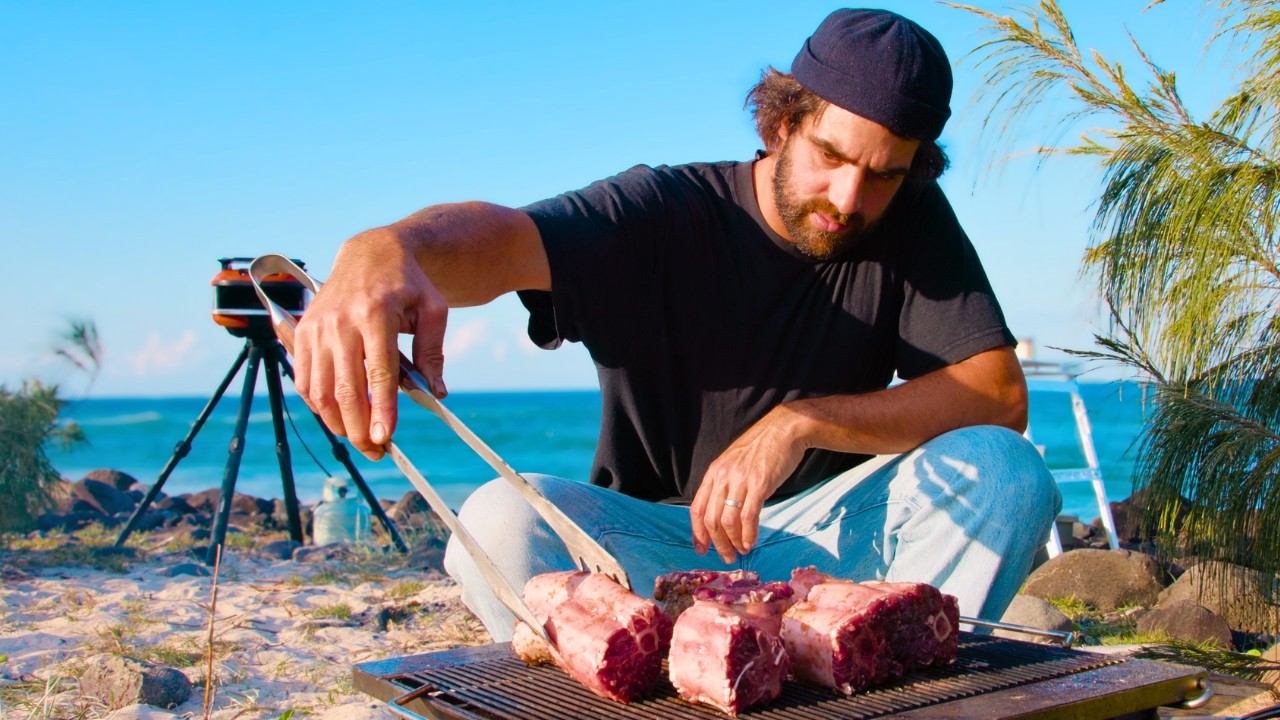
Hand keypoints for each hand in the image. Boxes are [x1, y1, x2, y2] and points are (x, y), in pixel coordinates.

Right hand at [292, 230, 447, 459]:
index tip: (386, 437)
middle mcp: (340, 322)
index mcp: (376, 314)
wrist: (369, 254)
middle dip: (360, 427)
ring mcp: (316, 328)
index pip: (378, 373)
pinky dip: (319, 406)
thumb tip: (438, 392)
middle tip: (376, 451)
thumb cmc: (406, 284)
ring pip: (320, 390)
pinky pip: (304, 380)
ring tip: (360, 439)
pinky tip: (338, 418)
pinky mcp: (302, 333)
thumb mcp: (432, 309)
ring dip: (338, 423)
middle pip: (345, 389)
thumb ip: (433, 351)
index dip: (382, 409)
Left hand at [689, 404, 807, 562]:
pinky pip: (748, 516)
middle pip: (711, 519)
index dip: (697, 532)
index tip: (701, 549)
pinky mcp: (759, 484)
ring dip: (733, 541)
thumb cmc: (762, 449)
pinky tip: (751, 542)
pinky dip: (748, 534)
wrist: (785, 430)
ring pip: (727, 521)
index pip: (697, 508)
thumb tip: (723, 513)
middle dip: (717, 543)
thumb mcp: (735, 464)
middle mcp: (723, 477)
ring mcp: (740, 480)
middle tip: (726, 557)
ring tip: (740, 551)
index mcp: (714, 472)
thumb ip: (727, 485)